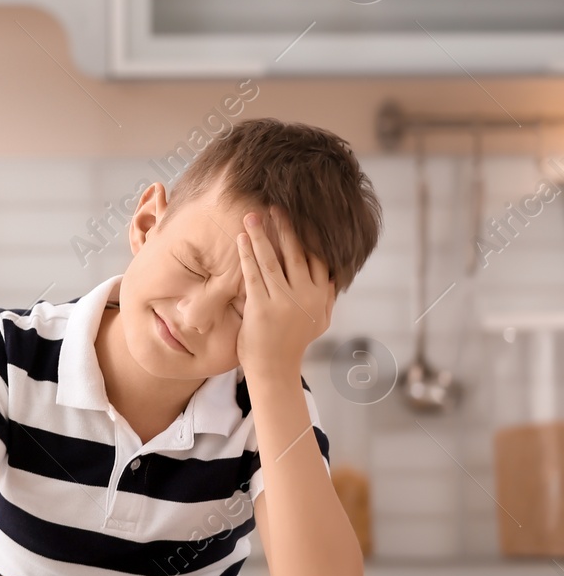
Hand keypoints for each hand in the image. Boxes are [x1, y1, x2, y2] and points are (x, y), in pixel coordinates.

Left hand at [236, 208, 335, 382]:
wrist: (275, 369)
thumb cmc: (293, 342)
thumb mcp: (319, 320)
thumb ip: (326, 297)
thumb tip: (334, 275)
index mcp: (320, 296)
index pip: (317, 257)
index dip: (308, 234)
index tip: (300, 214)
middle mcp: (305, 296)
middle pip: (296, 254)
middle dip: (285, 228)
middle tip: (274, 205)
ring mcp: (284, 302)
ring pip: (273, 260)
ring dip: (262, 235)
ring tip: (252, 215)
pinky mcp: (262, 308)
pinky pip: (253, 274)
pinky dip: (248, 254)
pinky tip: (242, 239)